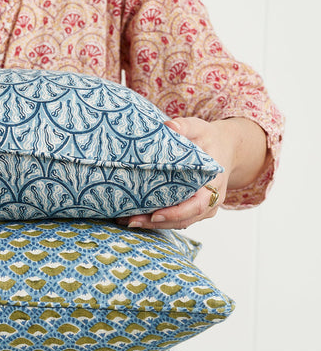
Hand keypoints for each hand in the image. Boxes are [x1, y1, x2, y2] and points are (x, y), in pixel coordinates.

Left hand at [116, 116, 265, 229]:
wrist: (222, 148)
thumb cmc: (209, 139)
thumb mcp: (200, 128)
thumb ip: (185, 126)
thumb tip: (169, 126)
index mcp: (214, 184)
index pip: (197, 205)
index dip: (176, 213)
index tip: (155, 214)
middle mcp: (210, 201)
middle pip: (183, 219)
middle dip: (156, 222)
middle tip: (131, 221)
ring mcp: (202, 209)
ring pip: (177, 223)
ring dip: (153, 225)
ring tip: (127, 221)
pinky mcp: (192, 210)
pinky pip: (175, 220)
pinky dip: (156, 221)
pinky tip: (135, 218)